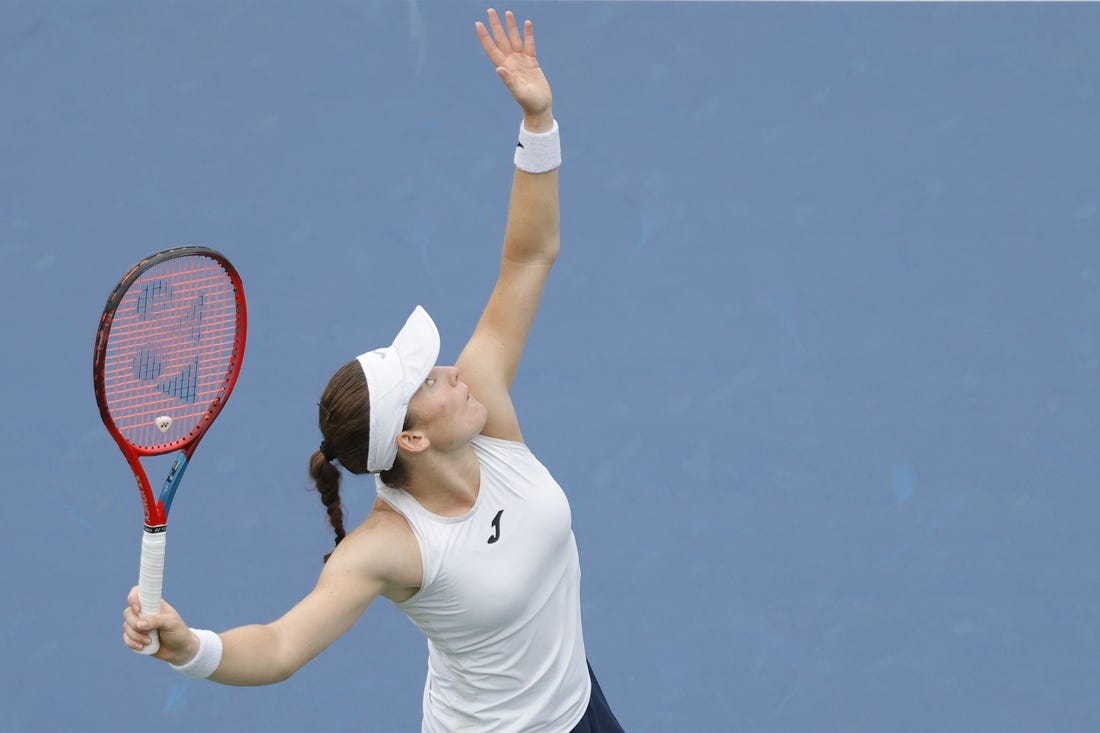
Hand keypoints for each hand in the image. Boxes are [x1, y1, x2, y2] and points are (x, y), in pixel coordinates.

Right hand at [122, 586, 196, 665]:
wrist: (179, 650)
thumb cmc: (178, 632)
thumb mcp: (171, 623)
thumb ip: (156, 620)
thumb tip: (140, 623)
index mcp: (153, 604)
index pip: (137, 592)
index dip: (133, 598)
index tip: (138, 609)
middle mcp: (144, 612)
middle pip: (128, 612)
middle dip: (135, 624)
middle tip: (148, 632)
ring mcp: (139, 625)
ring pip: (126, 626)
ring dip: (136, 636)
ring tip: (150, 641)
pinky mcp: (136, 637)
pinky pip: (126, 638)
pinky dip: (132, 644)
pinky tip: (143, 647)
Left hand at [475, 9, 552, 129]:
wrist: (540, 107)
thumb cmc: (529, 103)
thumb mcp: (519, 92)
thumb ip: (509, 81)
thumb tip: (499, 69)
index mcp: (505, 68)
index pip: (492, 49)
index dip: (485, 37)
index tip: (478, 24)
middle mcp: (511, 62)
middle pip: (501, 40)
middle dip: (496, 25)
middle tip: (490, 10)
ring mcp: (521, 61)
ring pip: (514, 39)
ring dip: (511, 26)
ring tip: (508, 12)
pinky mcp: (532, 62)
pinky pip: (529, 45)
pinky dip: (528, 34)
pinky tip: (526, 24)